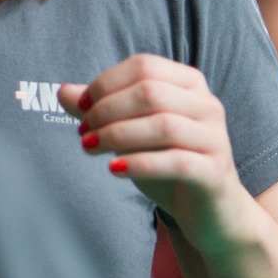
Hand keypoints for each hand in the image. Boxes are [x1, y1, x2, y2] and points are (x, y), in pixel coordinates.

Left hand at [66, 54, 254, 255]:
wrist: (211, 211)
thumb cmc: (168, 162)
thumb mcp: (132, 132)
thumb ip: (102, 110)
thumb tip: (63, 91)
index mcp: (190, 83)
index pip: (144, 66)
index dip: (106, 83)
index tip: (80, 107)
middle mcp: (207, 105)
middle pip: (150, 92)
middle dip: (107, 110)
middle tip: (83, 131)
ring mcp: (215, 138)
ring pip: (162, 125)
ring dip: (117, 135)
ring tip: (89, 147)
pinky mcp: (214, 172)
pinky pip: (175, 162)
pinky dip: (139, 164)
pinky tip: (114, 170)